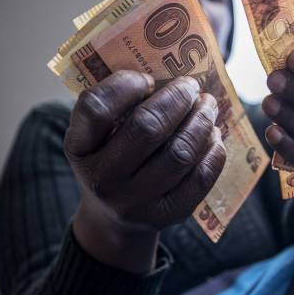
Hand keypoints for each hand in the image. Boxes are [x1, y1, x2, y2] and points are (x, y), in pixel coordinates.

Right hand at [65, 71, 225, 272]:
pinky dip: (214, 151)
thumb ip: (117, 107)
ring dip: (201, 122)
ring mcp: (136, 202)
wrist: (114, 219)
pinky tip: (214, 137)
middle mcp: (103, 179)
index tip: (148, 78)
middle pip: (147, 128)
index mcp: (79, 150)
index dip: (125, 85)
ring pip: (179, 153)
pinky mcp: (168, 215)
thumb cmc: (111, 161)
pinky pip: (200, 178)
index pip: (96, 109)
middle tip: (192, 86)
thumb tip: (167, 75)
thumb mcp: (97, 137)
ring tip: (208, 106)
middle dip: (177, 99)